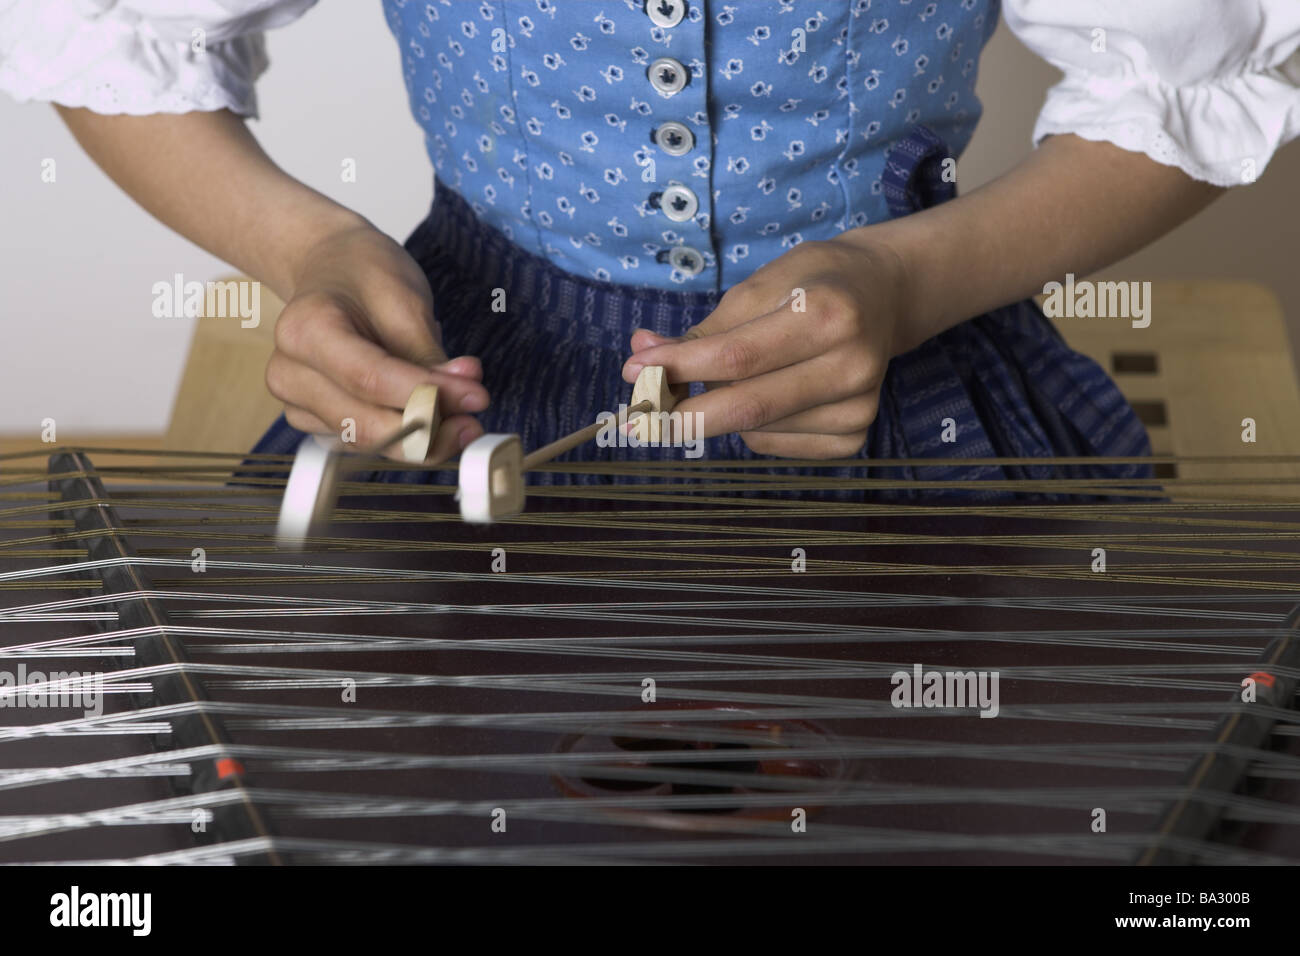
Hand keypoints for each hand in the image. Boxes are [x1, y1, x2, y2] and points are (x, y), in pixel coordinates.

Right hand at [265, 222, 488, 460]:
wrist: (329, 268)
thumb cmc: (362, 273)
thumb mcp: (403, 297)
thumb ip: (428, 355)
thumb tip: (462, 399)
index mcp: (304, 331)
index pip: (370, 379)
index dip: (427, 396)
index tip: (475, 397)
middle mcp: (290, 374)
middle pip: (365, 424)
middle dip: (429, 430)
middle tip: (475, 420)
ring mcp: (298, 403)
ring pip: (369, 442)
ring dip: (423, 437)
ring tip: (461, 411)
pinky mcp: (316, 423)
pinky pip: (368, 443)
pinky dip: (406, 435)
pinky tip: (432, 413)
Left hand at [621, 234, 909, 457]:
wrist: (885, 295)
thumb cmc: (813, 283)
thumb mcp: (759, 287)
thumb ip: (703, 330)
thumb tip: (640, 355)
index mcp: (827, 314)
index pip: (736, 357)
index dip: (679, 368)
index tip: (633, 372)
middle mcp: (850, 366)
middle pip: (747, 407)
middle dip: (683, 414)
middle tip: (639, 415)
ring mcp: (858, 407)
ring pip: (756, 430)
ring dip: (722, 413)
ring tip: (737, 378)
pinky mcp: (855, 436)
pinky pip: (776, 446)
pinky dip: (752, 429)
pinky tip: (771, 395)